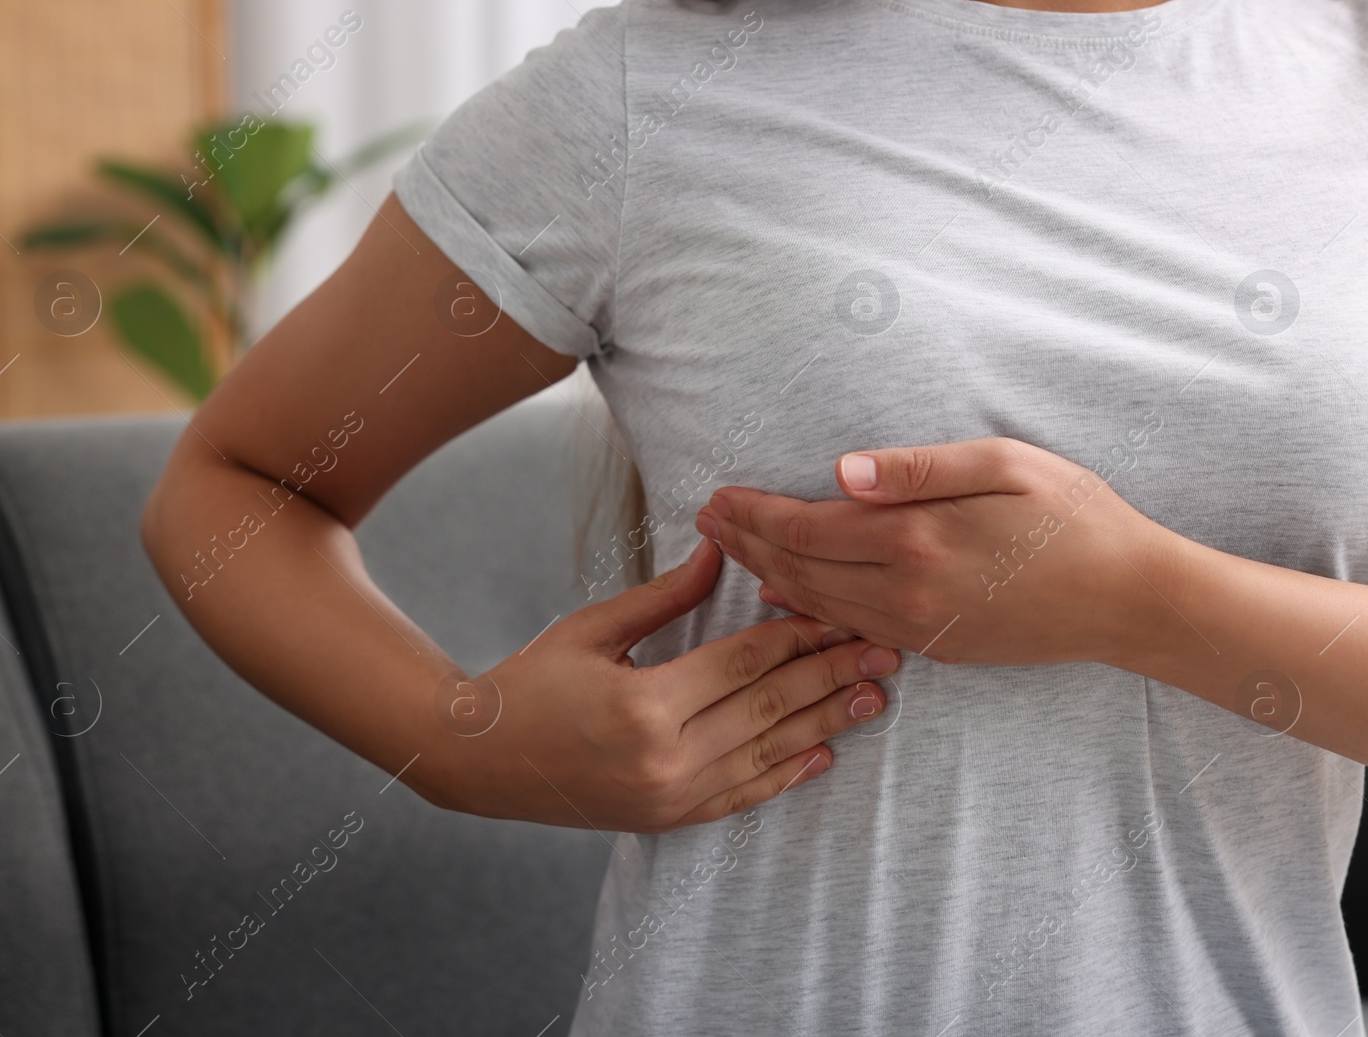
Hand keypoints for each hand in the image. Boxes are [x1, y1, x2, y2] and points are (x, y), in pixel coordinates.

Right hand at [411, 538, 900, 832]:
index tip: (846, 612)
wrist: (482, 761)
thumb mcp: (593, 628)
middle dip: (832, 676)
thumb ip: (666, 595)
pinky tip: (824, 755)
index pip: (745, 663)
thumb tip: (722, 547)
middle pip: (769, 707)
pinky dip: (786, 775)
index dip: (801, 635)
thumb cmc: (532, 682)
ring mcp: (670, 797)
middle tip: (885, 651)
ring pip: (768, 754)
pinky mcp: (669, 820)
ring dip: (827, 724)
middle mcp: (665, 759)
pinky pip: (743, 797)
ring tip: (874, 697)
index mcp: (645, 705)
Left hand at [696, 438, 1172, 667]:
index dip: (753, 514)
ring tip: (730, 553)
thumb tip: (838, 472)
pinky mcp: (935, 645)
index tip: (716, 497)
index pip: (806, 528)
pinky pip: (850, 630)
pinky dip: (807, 613)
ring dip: (767, 577)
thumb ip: (916, 469)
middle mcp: (905, 592)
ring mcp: (918, 626)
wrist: (1130, 600)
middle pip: (799, 570)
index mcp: (915, 539)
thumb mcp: (1005, 465)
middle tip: (703, 522)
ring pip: (817, 605)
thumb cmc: (1076, 518)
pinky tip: (786, 600)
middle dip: (745, 545)